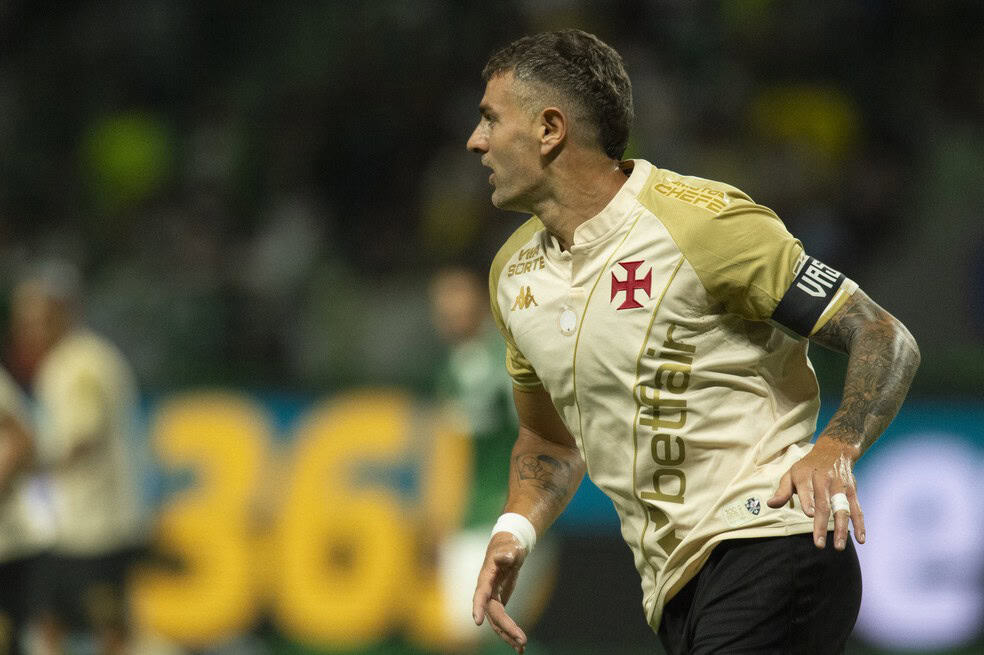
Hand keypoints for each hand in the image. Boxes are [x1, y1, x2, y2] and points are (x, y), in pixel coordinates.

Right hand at [472, 531, 527, 652]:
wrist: (508, 549)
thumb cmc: (509, 546)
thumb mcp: (511, 547)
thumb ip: (508, 552)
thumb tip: (507, 557)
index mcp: (486, 578)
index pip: (480, 594)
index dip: (478, 607)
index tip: (477, 622)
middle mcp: (487, 592)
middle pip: (494, 614)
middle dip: (506, 628)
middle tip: (522, 641)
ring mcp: (492, 600)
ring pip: (497, 622)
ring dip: (508, 636)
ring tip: (522, 649)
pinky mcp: (498, 604)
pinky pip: (503, 622)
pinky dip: (510, 633)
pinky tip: (519, 647)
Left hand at [767, 437, 865, 550]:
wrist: (834, 450)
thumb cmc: (807, 467)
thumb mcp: (791, 473)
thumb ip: (782, 490)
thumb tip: (770, 504)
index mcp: (806, 476)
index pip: (807, 489)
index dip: (808, 501)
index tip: (809, 514)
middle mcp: (824, 481)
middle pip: (824, 504)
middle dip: (821, 525)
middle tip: (818, 544)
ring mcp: (840, 487)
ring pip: (842, 509)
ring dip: (841, 529)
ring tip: (838, 547)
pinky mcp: (852, 491)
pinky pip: (857, 509)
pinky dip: (860, 524)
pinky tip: (860, 539)